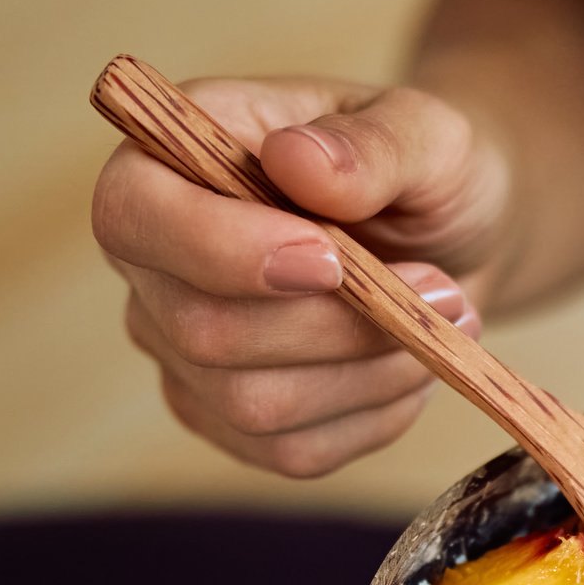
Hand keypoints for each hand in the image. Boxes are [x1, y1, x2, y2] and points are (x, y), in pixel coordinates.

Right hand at [89, 75, 513, 476]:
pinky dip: (374, 414)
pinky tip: (407, 365)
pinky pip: (293, 450)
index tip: (329, 257)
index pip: (133, 213)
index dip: (219, 248)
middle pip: (202, 329)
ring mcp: (179, 350)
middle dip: (335, 325)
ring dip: (369, 372)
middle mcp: (152, 262)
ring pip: (253, 403)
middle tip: (439, 291)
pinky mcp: (226, 419)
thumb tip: (300, 160)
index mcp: (169, 159)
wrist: (450, 245)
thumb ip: (376, 142)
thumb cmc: (420, 175)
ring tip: (439, 322)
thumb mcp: (427, 134)